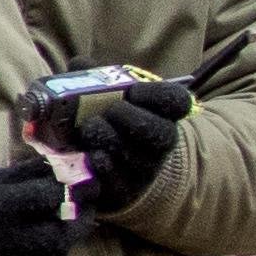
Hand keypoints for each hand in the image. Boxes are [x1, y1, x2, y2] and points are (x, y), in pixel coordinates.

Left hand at [36, 74, 193, 207]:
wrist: (108, 165)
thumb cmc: (109, 122)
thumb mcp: (105, 97)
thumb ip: (93, 78)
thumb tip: (79, 64)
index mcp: (162, 114)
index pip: (177, 101)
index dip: (156, 94)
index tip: (133, 90)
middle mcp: (160, 144)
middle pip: (160, 133)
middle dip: (128, 118)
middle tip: (106, 112)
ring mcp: (145, 170)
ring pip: (136, 157)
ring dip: (108, 140)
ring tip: (88, 130)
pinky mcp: (125, 191)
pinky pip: (116, 181)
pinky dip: (99, 165)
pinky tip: (87, 154)